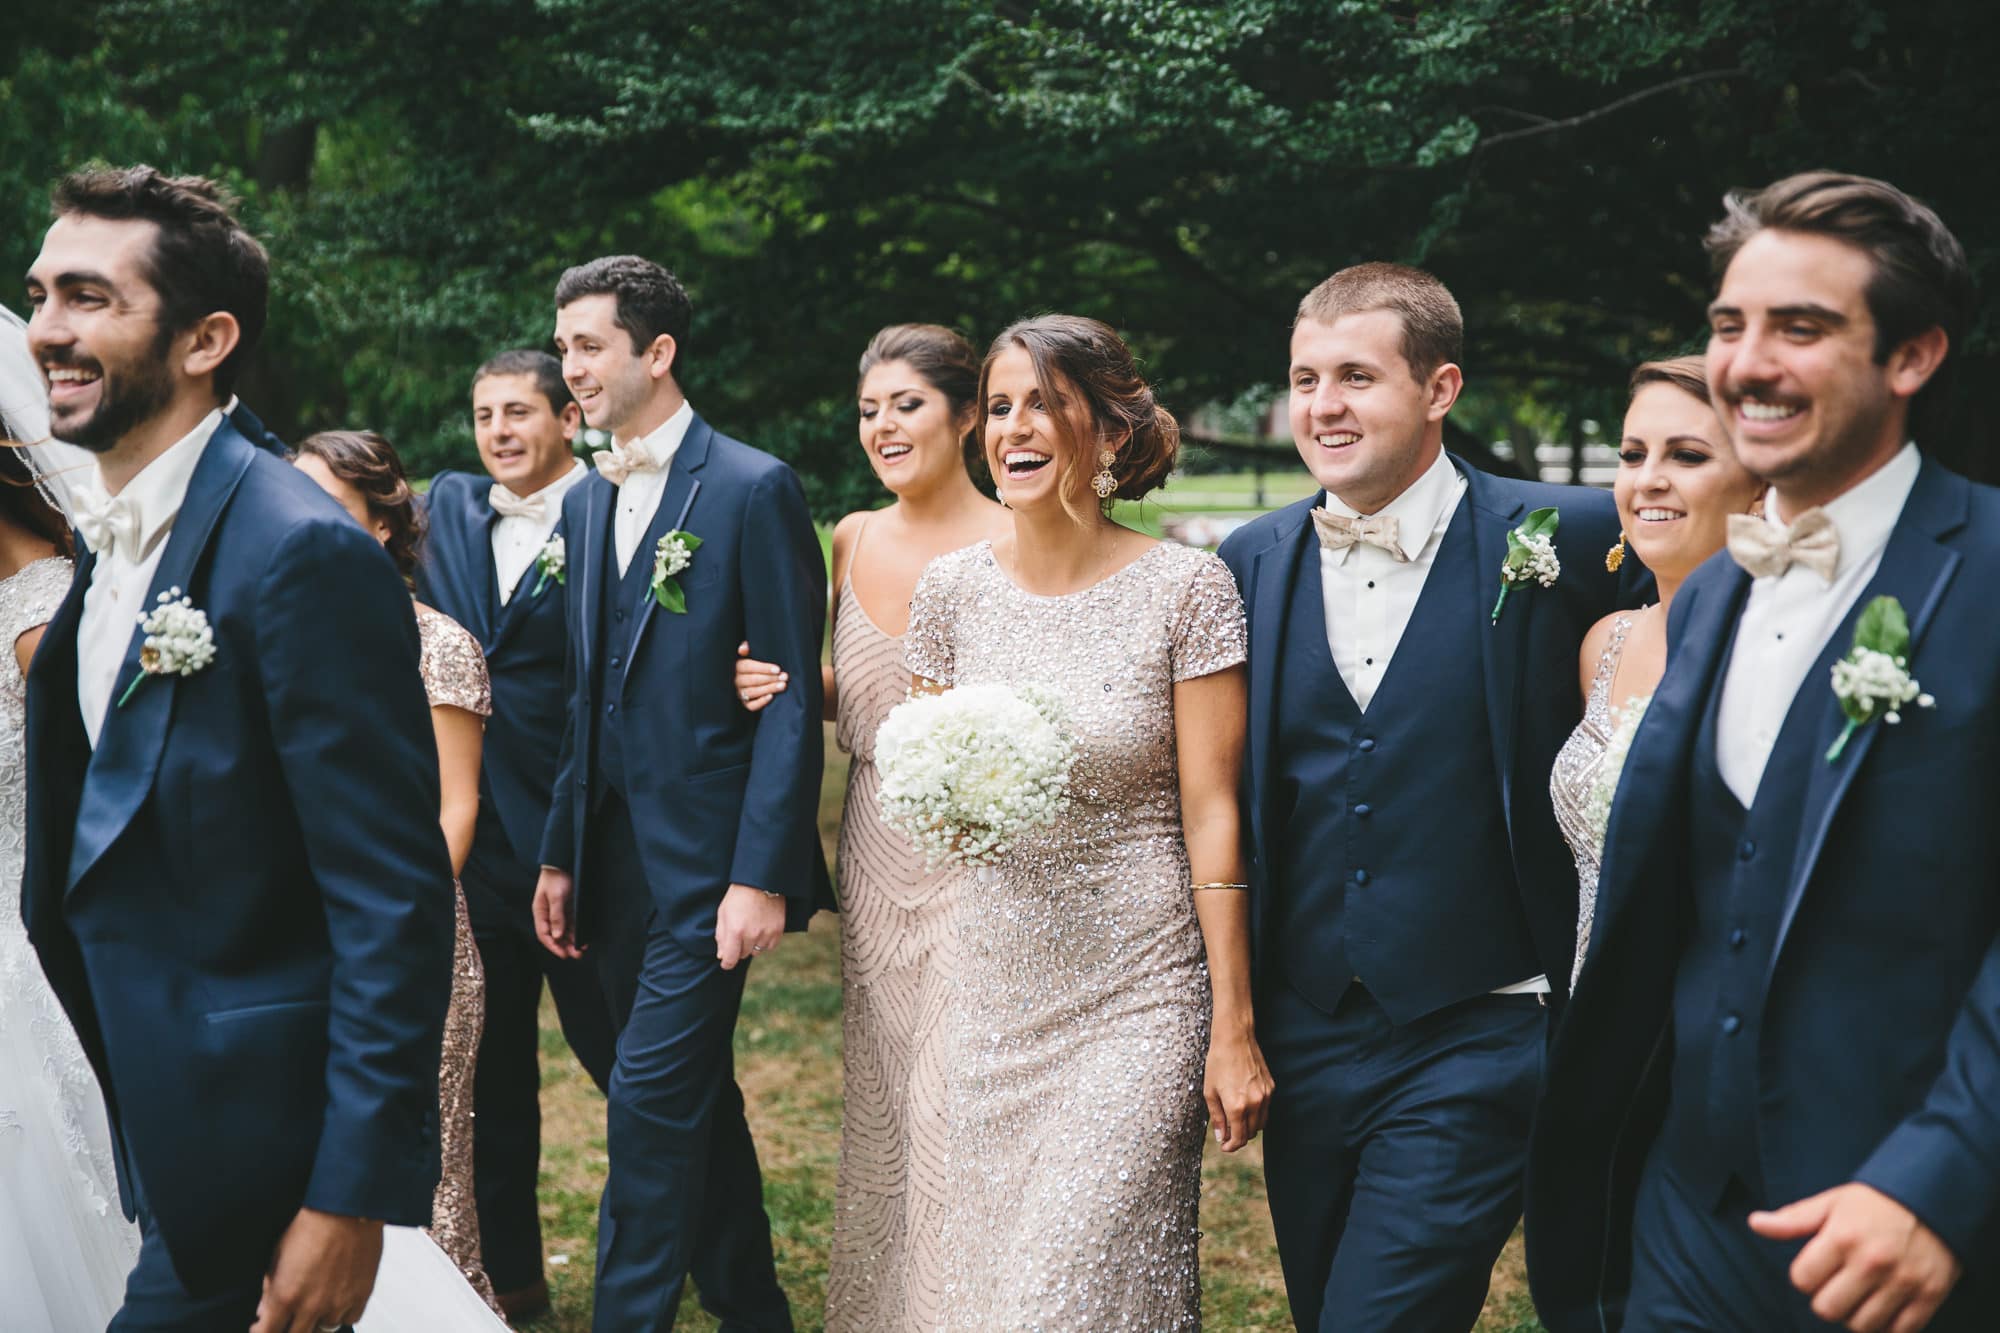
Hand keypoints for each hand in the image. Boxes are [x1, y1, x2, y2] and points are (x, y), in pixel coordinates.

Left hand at [250, 1207, 382, 1332]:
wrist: (347, 1209)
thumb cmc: (312, 1225)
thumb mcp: (278, 1255)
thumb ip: (270, 1287)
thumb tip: (265, 1310)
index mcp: (285, 1296)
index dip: (262, 1332)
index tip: (262, 1327)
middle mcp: (312, 1306)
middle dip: (289, 1329)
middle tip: (289, 1318)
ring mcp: (338, 1303)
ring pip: (323, 1330)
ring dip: (317, 1321)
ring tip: (316, 1303)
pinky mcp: (361, 1295)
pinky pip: (349, 1319)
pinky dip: (342, 1313)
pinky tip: (337, 1300)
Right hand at [534, 866, 583, 958]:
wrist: (563, 861)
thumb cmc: (556, 878)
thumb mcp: (556, 897)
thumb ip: (557, 916)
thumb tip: (556, 935)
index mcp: (540, 912)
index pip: (544, 934)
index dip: (553, 946)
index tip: (563, 954)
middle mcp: (548, 914)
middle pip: (555, 935)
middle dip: (564, 946)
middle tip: (576, 955)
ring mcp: (559, 911)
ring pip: (564, 931)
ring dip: (571, 941)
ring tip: (581, 950)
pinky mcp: (568, 907)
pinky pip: (572, 923)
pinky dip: (576, 931)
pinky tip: (583, 938)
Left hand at [716, 883, 785, 969]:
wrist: (761, 881)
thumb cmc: (738, 896)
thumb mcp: (723, 913)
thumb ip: (721, 936)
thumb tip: (722, 956)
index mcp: (735, 931)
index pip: (730, 959)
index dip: (727, 963)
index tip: (726, 963)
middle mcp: (751, 935)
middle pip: (743, 955)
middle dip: (739, 948)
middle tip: (739, 933)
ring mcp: (766, 934)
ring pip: (756, 952)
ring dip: (752, 945)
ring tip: (751, 928)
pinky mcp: (778, 931)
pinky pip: (769, 947)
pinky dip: (764, 942)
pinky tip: (761, 930)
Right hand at [735, 641, 788, 713]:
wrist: (755, 674)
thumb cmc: (754, 660)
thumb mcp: (750, 652)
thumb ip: (746, 647)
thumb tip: (744, 648)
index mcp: (736, 666)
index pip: (748, 666)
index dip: (763, 668)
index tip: (777, 669)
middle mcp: (736, 680)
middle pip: (752, 680)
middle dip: (770, 679)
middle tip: (784, 677)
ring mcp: (739, 692)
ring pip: (752, 692)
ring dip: (768, 689)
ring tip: (782, 686)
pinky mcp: (744, 703)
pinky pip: (751, 706)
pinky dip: (760, 702)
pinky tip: (771, 697)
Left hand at [1203, 1021, 1273, 1152]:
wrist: (1235, 1039)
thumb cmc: (1218, 1063)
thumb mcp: (1210, 1092)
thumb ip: (1217, 1117)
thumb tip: (1221, 1137)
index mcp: (1237, 1106)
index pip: (1239, 1137)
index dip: (1231, 1146)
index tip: (1225, 1147)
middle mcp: (1254, 1103)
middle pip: (1250, 1133)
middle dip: (1239, 1137)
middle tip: (1228, 1135)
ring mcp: (1265, 1095)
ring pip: (1261, 1123)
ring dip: (1249, 1127)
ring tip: (1236, 1121)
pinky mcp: (1271, 1087)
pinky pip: (1266, 1109)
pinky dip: (1257, 1113)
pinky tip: (1245, 1105)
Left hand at [1749, 1183, 1960, 1332]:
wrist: (1935, 1196)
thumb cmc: (1876, 1202)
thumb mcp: (1832, 1202)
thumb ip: (1793, 1219)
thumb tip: (1755, 1223)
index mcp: (1842, 1237)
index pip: (1802, 1280)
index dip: (1805, 1277)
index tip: (1817, 1268)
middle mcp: (1871, 1262)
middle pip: (1827, 1309)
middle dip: (1826, 1300)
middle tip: (1837, 1285)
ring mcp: (1903, 1281)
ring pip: (1862, 1326)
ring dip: (1856, 1316)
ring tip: (1861, 1296)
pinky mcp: (1930, 1295)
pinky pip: (1899, 1332)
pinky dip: (1888, 1327)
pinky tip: (1885, 1307)